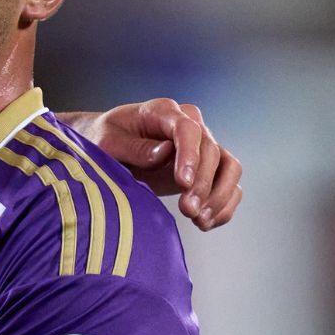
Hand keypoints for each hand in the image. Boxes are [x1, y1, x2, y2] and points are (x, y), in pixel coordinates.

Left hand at [73, 98, 242, 229]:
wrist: (109, 148)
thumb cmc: (104, 141)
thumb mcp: (107, 143)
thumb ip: (134, 148)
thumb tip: (165, 153)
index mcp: (163, 111)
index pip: (188, 129)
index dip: (190, 156)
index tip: (184, 183)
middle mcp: (190, 124)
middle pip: (212, 152)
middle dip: (202, 184)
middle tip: (187, 211)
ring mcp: (203, 146)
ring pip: (230, 167)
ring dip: (219, 196)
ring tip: (199, 220)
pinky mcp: (208, 168)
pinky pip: (230, 185)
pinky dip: (224, 206)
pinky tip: (205, 223)